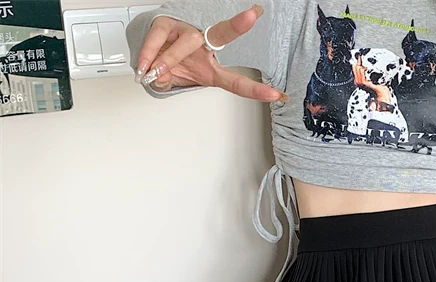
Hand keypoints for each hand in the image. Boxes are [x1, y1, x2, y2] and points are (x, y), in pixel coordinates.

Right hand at [136, 4, 288, 102]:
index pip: (237, 82)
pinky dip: (149, 54)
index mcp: (212, 67)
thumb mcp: (180, 83)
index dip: (255, 90)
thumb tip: (157, 77)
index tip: (276, 94)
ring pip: (184, 44)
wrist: (152, 56)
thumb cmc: (174, 68)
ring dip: (167, 61)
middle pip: (221, 35)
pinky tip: (144, 65)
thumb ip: (171, 81)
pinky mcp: (166, 25)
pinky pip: (159, 40)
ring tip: (153, 72)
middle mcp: (203, 45)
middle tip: (251, 17)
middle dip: (237, 26)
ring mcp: (187, 33)